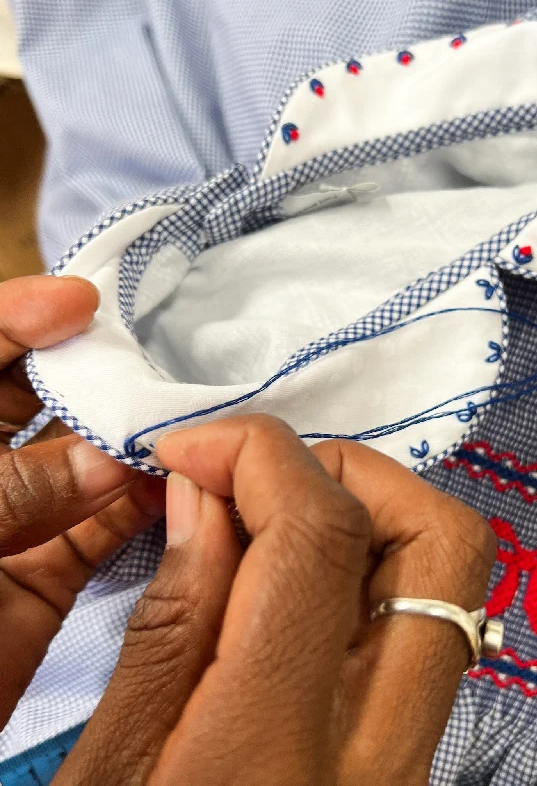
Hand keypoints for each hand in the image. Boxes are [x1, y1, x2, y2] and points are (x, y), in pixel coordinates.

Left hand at [0, 275, 165, 727]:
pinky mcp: (45, 577)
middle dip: (90, 376)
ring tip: (176, 421)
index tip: (78, 303)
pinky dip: (140, 505)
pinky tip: (176, 482)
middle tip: (147, 361)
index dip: (18, 316)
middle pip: (33, 402)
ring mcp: (8, 526)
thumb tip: (110, 461)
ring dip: (127, 445)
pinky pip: (101, 530)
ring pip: (79, 467)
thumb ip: (14, 489)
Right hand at [55, 416, 495, 785]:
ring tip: (273, 516)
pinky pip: (423, 617)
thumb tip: (208, 493)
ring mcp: (420, 754)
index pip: (321, 542)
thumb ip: (173, 621)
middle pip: (439, 544)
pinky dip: (369, 561)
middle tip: (256, 480)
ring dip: (368, 509)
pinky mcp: (418, 753)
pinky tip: (296, 574)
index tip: (192, 450)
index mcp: (277, 753)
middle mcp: (385, 749)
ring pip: (450, 575)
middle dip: (348, 473)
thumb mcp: (111, 772)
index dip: (261, 458)